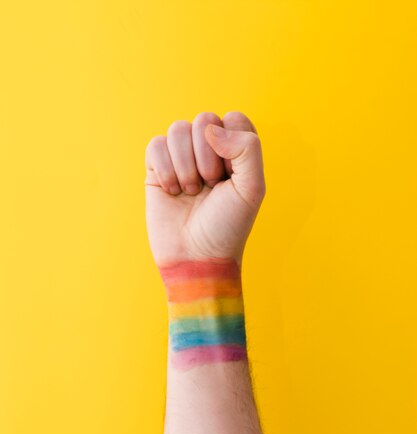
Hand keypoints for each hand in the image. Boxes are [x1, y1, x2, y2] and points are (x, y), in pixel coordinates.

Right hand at [145, 111, 265, 266]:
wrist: (195, 257)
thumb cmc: (227, 226)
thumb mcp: (252, 188)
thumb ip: (248, 148)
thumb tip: (210, 128)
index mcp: (236, 152)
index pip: (234, 119)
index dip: (231, 144)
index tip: (230, 176)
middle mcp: (209, 150)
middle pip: (204, 120)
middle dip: (206, 157)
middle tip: (210, 187)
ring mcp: (182, 158)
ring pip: (177, 129)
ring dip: (185, 165)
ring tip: (191, 192)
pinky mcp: (157, 169)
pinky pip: (155, 145)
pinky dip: (165, 169)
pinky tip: (173, 192)